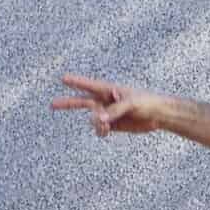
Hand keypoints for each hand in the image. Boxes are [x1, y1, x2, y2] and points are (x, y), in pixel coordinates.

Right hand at [52, 75, 173, 137]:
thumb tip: (99, 121)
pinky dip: (100, 131)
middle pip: (81, 102)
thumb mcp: (130, 104)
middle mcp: (105, 101)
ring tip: (106, 127)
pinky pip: (100, 129)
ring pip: (93, 120)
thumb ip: (114, 112)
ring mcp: (107, 113)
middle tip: (51, 104)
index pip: (88, 85)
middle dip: (67, 103)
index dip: (76, 82)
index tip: (63, 78)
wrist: (158, 115)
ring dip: (96, 125)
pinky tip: (106, 131)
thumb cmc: (146, 102)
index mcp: (108, 90)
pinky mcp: (113, 125)